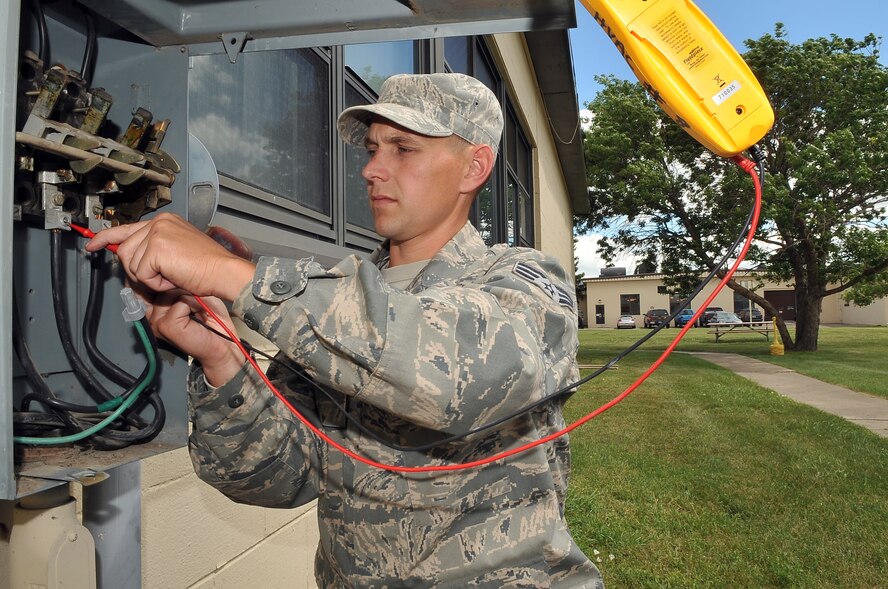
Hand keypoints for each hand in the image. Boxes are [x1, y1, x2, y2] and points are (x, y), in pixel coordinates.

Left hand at [86, 213, 254, 300]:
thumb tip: (129, 260)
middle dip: (138, 270)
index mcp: (165, 222)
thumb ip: (154, 252)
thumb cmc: (209, 268)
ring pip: (131, 263)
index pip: (127, 228)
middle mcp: (160, 223)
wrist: (224, 272)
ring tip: (173, 276)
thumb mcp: (177, 254)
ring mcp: (157, 233)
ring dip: (149, 278)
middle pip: (125, 251)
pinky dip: (156, 283)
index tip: (93, 245)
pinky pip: (141, 273)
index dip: (107, 238)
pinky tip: (174, 278)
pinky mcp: (156, 247)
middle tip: (163, 277)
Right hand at [146, 291, 244, 386]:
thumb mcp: (195, 295)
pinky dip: (194, 307)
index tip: (191, 296)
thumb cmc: (212, 320)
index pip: (156, 285)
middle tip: (197, 308)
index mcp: (155, 308)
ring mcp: (156, 322)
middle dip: (185, 293)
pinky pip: (180, 303)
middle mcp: (151, 315)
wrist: (222, 345)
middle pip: (164, 287)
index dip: (175, 284)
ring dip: (190, 300)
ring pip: (171, 294)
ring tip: (198, 313)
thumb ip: (180, 286)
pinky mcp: (165, 326)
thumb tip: (170, 276)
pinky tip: (199, 318)